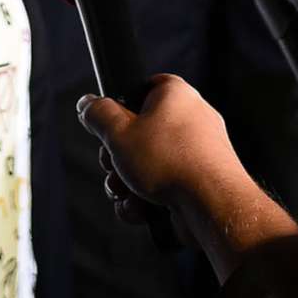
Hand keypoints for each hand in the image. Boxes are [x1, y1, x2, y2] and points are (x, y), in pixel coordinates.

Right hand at [76, 78, 239, 209]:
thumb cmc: (171, 162)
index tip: (108, 127)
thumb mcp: (118, 132)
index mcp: (175, 95)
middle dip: (117, 160)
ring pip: (145, 166)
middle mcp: (190, 119)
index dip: (119, 110)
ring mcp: (196, 153)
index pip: (140, 89)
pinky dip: (145, 200)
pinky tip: (143, 208)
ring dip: (126, 184)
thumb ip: (98, 115)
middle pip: (136, 135)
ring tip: (129, 192)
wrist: (211, 205)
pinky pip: (161, 187)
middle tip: (115, 166)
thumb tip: (87, 103)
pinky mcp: (197, 182)